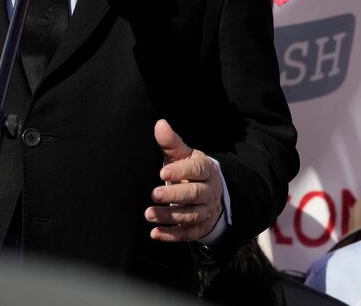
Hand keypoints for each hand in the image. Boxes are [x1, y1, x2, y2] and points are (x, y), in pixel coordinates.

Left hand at [145, 118, 222, 241]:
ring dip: (170, 217)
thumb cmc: (190, 170)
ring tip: (149, 214)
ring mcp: (206, 211)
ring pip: (190, 215)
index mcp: (206, 170)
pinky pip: (188, 234)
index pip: (196, 170)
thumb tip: (160, 124)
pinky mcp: (200, 227)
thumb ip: (171, 143)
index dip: (181, 171)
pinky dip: (172, 235)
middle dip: (174, 196)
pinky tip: (155, 233)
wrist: (211, 193)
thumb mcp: (183, 155)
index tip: (163, 173)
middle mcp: (208, 191)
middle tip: (154, 195)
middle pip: (194, 194)